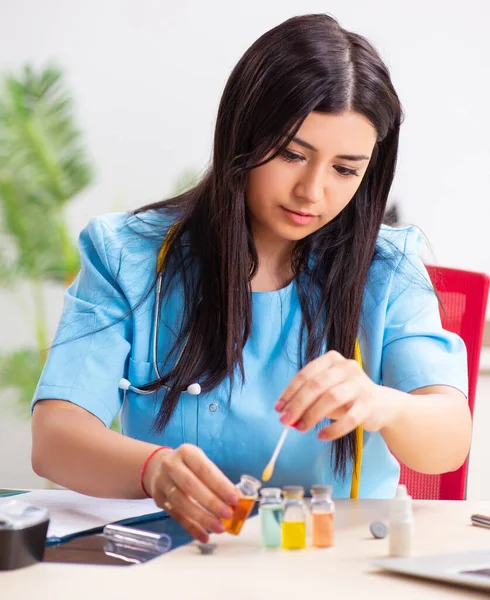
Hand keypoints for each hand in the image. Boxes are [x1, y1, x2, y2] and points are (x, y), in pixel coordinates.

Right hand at [143, 444, 238, 542]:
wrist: (158, 466)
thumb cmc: (188, 466)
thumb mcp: (202, 463)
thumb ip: (218, 480)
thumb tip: (238, 499)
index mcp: (187, 453)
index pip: (204, 470)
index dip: (220, 485)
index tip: (235, 499)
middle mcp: (171, 465)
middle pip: (191, 486)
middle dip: (211, 502)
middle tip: (228, 515)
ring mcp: (162, 483)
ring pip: (182, 503)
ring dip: (202, 518)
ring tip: (219, 528)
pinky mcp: (159, 500)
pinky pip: (176, 516)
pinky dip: (191, 528)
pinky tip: (204, 536)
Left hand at [275, 350, 392, 440]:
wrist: (381, 405)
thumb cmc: (346, 397)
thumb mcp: (325, 392)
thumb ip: (306, 400)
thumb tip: (286, 414)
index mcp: (332, 360)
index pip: (306, 374)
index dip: (289, 392)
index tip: (278, 408)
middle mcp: (347, 367)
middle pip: (316, 385)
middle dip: (297, 404)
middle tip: (285, 421)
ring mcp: (360, 384)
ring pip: (331, 399)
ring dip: (312, 416)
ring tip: (300, 428)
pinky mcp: (369, 402)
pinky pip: (348, 418)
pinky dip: (332, 429)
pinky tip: (321, 436)